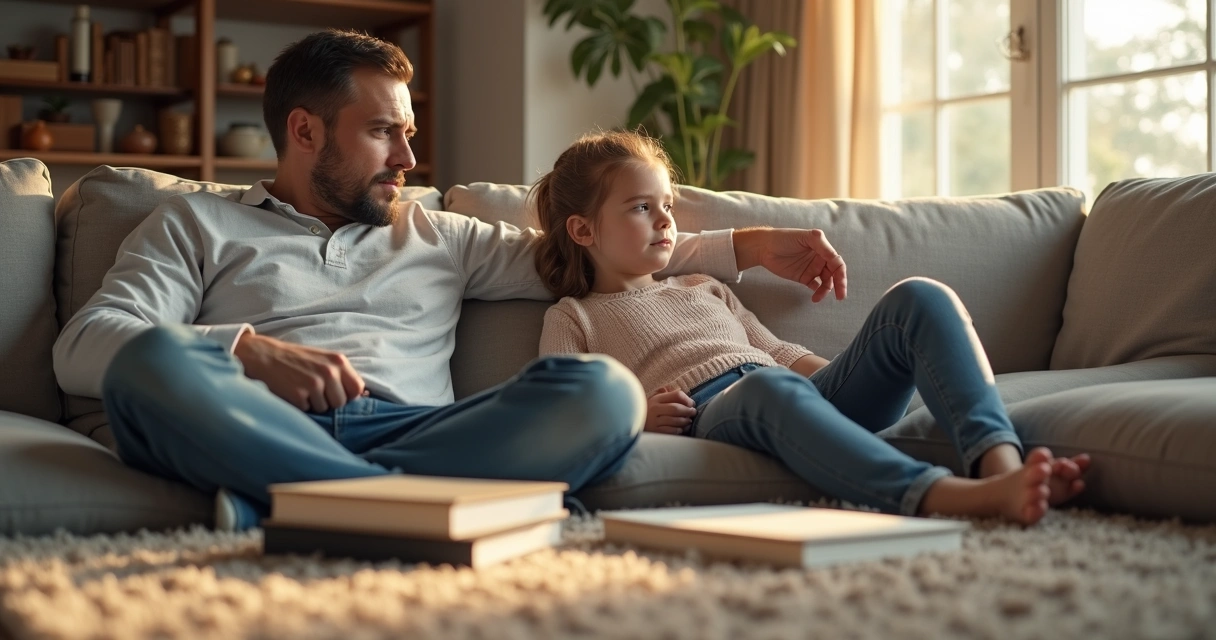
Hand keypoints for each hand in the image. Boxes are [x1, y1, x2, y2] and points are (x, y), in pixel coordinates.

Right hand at [234, 333, 365, 412]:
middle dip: (330, 401)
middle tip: (314, 389)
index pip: (357, 388)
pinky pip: (308, 410)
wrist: (264, 356)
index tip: (337, 393)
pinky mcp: (299, 396)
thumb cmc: (296, 359)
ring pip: (324, 408)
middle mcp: (329, 372)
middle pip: (341, 402)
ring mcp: (314, 384)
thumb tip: (363, 395)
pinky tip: (292, 391)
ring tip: (302, 388)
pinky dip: (301, 405)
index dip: (348, 395)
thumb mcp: (323, 359)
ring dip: (314, 403)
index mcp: (338, 361)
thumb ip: (342, 374)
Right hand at [645, 386, 696, 434]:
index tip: (691, 403)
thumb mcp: (655, 400)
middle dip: (688, 411)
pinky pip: (670, 431)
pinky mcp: (654, 431)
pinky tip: (681, 429)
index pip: (676, 395)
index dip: (687, 399)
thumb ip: (667, 395)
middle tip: (693, 413)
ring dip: (685, 421)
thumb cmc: (649, 411)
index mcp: (657, 399)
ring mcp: (654, 421)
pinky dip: (678, 430)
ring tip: (689, 421)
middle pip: (676, 408)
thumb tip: (681, 392)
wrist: (633, 423)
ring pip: (674, 420)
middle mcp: (654, 409)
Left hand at [735, 228, 846, 302]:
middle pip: (834, 273)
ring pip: (826, 282)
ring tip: (817, 298)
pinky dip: (818, 292)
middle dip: (839, 285)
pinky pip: (816, 286)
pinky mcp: (804, 277)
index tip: (840, 283)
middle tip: (840, 296)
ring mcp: (812, 268)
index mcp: (822, 248)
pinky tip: (814, 296)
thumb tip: (834, 255)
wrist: (764, 247)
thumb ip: (820, 244)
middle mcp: (820, 258)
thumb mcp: (805, 237)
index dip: (841, 273)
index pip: (837, 262)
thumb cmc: (784, 238)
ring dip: (826, 290)